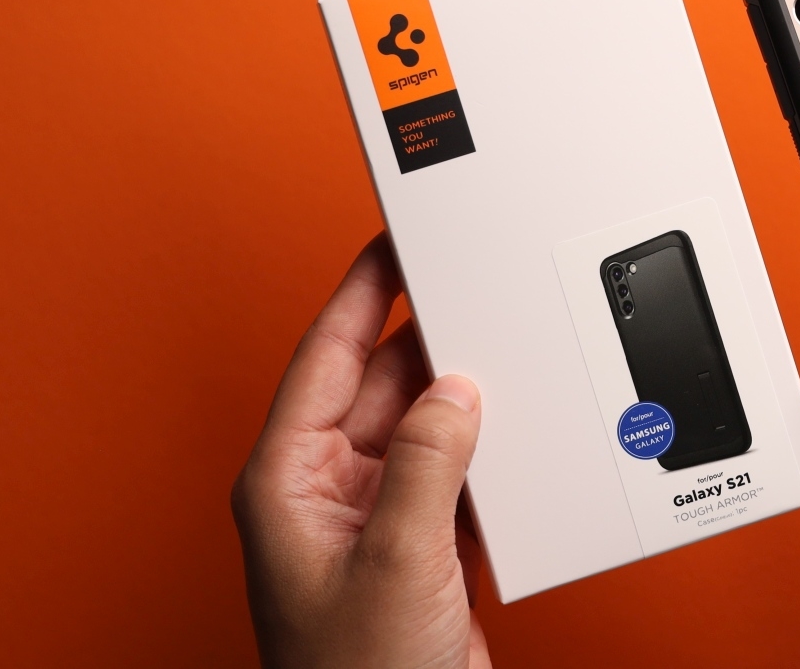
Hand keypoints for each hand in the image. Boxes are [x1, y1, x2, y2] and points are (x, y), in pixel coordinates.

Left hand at [233, 233, 489, 668]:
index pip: (323, 358)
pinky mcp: (419, 546)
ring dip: (461, 402)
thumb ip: (425, 463)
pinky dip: (483, 453)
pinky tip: (512, 436)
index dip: (360, 293)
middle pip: (379, 384)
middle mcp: (326, 491)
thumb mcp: (394, 557)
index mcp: (287, 481)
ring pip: (422, 427)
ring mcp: (374, 519)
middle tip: (472, 293)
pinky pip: (452, 473)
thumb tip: (452, 391)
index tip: (392, 241)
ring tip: (503, 360)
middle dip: (427, 343)